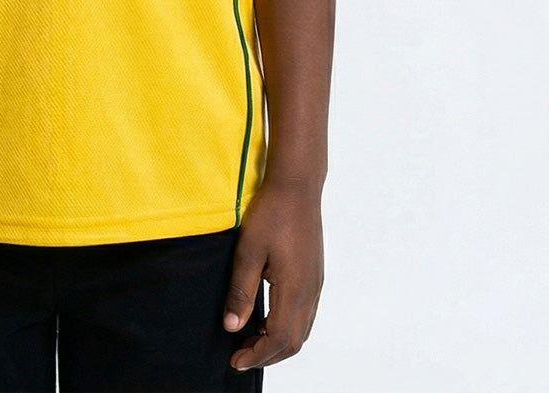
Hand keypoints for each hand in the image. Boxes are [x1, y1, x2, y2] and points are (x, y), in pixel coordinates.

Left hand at [222, 180, 323, 370]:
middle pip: (294, 340)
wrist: (297, 186)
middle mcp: (310, 291)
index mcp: (294, 288)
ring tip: (251, 341)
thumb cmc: (271, 213)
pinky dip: (288, 326)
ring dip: (279, 342)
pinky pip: (306, 313)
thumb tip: (232, 327)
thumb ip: (241, 291)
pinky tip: (268, 318)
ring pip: (302, 329)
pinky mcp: (315, 274)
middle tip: (240, 356)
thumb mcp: (248, 251)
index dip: (257, 355)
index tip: (235, 361)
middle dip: (268, 354)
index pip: (279, 338)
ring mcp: (316, 283)